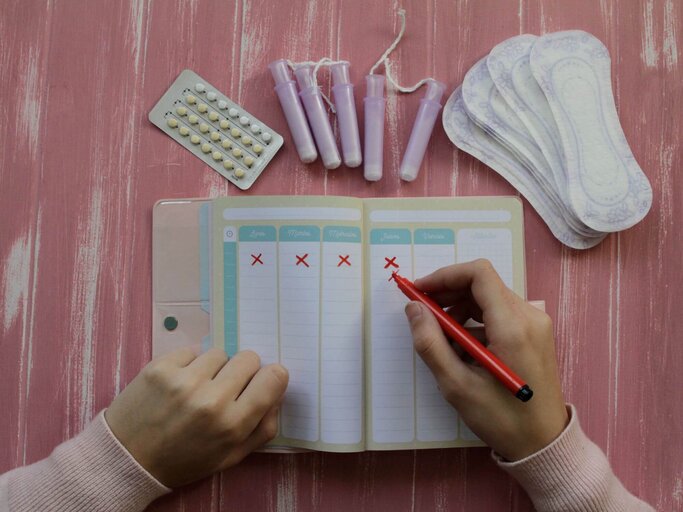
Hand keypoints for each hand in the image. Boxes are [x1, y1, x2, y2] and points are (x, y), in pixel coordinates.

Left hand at [105, 348, 287, 486]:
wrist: (127, 459)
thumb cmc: (183, 461)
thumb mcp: (229, 457)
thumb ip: (261, 428)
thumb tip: (277, 393)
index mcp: (232, 425)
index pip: (273, 378)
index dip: (271, 377)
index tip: (261, 382)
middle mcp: (212, 400)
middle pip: (249, 358)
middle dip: (242, 371)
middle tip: (226, 387)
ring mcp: (184, 380)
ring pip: (220, 353)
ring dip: (214, 367)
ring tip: (198, 387)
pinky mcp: (161, 367)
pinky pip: (192, 350)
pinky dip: (189, 364)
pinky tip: (179, 383)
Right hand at [404, 259, 567, 460]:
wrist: (544, 444)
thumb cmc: (502, 419)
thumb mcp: (457, 385)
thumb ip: (431, 343)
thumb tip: (413, 309)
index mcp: (513, 326)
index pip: (478, 274)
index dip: (445, 275)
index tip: (420, 290)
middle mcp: (529, 317)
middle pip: (483, 284)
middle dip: (448, 292)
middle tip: (422, 312)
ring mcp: (536, 324)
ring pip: (489, 298)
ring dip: (460, 309)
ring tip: (441, 338)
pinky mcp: (535, 334)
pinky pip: (500, 313)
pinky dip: (475, 321)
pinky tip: (462, 348)